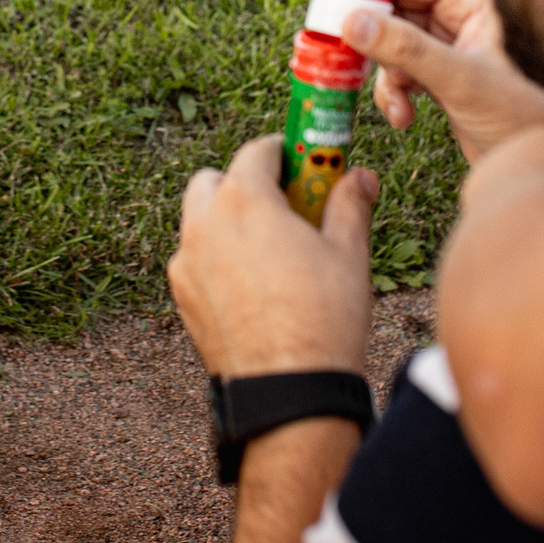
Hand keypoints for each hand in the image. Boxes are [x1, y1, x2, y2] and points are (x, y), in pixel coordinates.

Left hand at [169, 135, 376, 378]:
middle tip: (285, 207)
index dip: (286, 153)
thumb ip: (350, 204)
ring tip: (271, 249)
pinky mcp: (182, 297)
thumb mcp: (348, 253)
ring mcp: (187, 262)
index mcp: (244, 201)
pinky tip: (253, 285)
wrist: (289, 391)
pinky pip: (195, 260)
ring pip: (199, 221)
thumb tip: (361, 177)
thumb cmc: (323, 318)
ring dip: (227, 220)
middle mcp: (205, 224)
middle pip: (216, 181)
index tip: (306, 163)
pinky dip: (216, 258)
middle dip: (245, 184)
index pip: (258, 152)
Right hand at [295, 0, 543, 161]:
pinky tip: (403, 119)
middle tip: (320, 38)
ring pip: (393, 40)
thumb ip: (406, 50)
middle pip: (392, 1)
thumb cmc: (534, 118)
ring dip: (378, 69)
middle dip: (358, 24)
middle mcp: (466, 13)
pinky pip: (403, 71)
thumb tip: (350, 20)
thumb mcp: (465, 81)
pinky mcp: (451, 76)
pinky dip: (394, 92)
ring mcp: (457, 45)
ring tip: (383, 97)